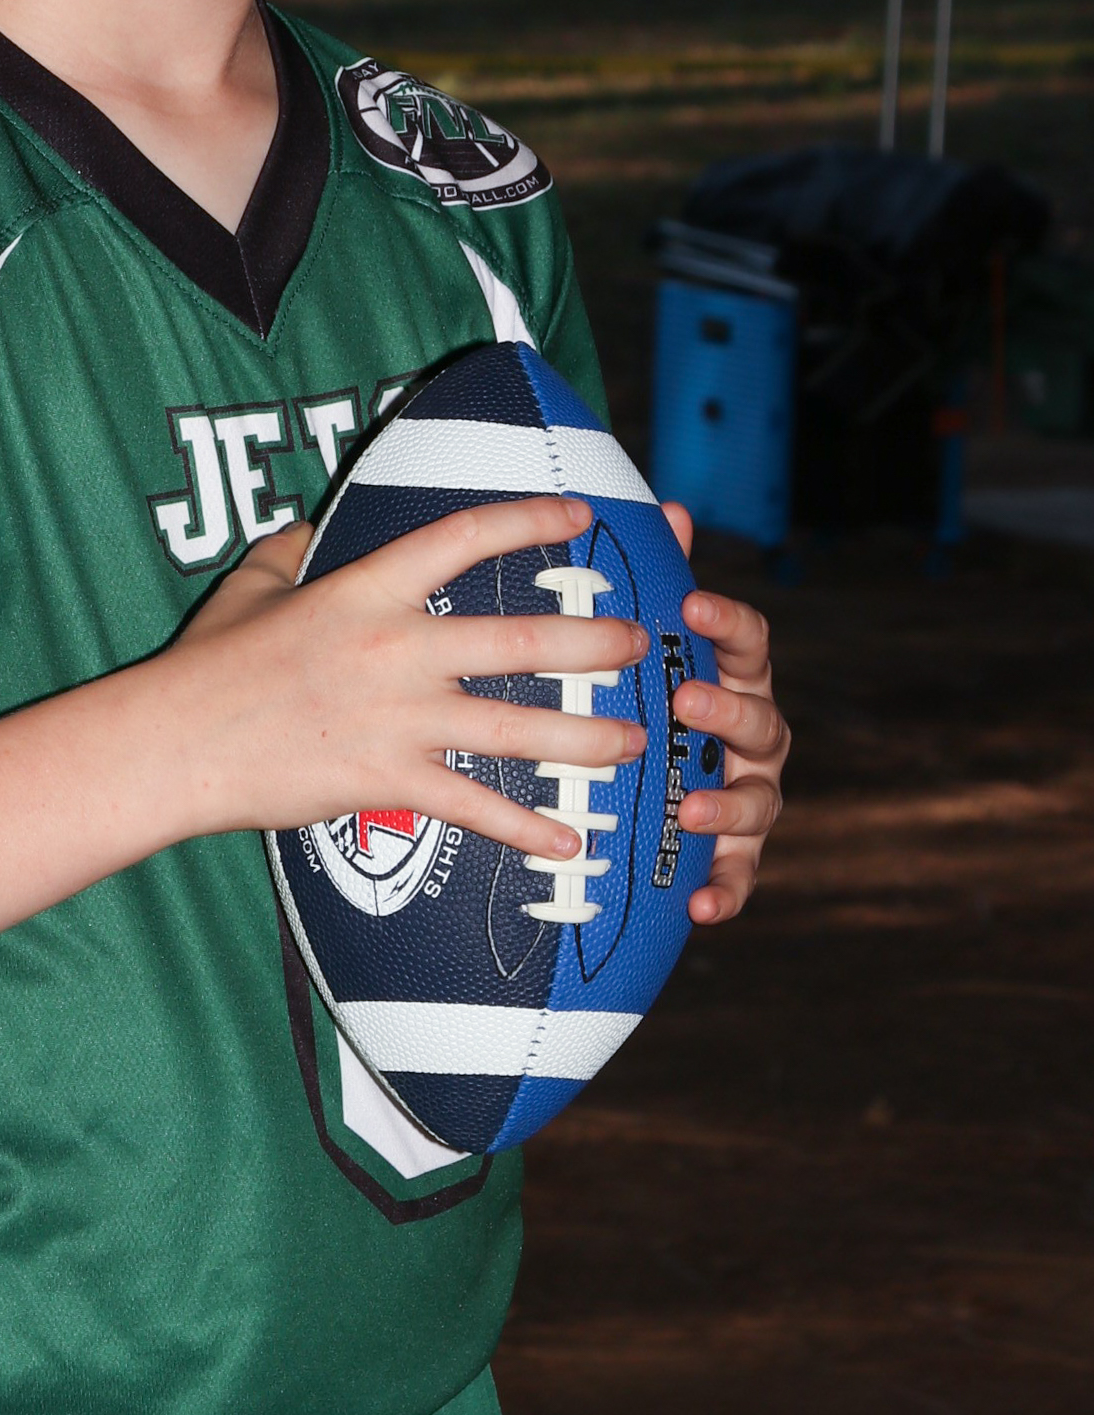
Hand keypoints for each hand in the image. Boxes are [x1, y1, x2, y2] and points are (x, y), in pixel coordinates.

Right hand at [174, 497, 648, 860]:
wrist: (175, 743)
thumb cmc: (208, 662)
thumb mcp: (253, 583)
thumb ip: (293, 547)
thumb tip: (314, 525)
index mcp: (365, 589)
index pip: (463, 538)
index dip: (528, 520)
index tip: (580, 516)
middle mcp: (396, 649)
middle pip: (520, 641)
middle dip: (593, 643)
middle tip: (639, 644)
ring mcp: (397, 719)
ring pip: (518, 729)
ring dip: (586, 737)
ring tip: (634, 741)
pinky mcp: (387, 781)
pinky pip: (474, 807)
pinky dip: (527, 829)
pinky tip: (569, 841)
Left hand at [661, 504, 789, 925]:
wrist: (654, 791)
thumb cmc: (657, 701)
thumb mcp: (654, 650)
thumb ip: (666, 582)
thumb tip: (671, 509)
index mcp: (736, 680)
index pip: (748, 643)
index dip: (726, 622)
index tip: (689, 604)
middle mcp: (754, 738)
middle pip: (759, 720)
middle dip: (726, 711)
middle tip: (685, 700)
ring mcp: (752, 796)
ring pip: (759, 799)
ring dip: (728, 802)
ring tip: (693, 807)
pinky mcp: (735, 855)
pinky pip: (740, 876)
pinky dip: (726, 890)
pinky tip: (699, 906)